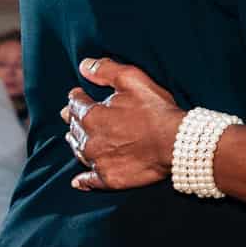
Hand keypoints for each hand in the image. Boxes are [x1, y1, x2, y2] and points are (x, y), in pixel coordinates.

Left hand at [63, 56, 183, 190]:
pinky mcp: (110, 179)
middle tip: (70, 116)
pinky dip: (83, 180)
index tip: (77, 94)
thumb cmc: (155, 110)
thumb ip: (105, 71)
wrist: (175, 143)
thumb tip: (84, 65)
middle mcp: (89, 141)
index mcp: (91, 116)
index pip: (76, 104)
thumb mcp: (132, 80)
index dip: (76, 97)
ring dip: (76, 143)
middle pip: (75, 129)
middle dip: (73, 120)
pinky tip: (78, 181)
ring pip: (80, 152)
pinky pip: (90, 181)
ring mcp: (98, 162)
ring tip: (73, 139)